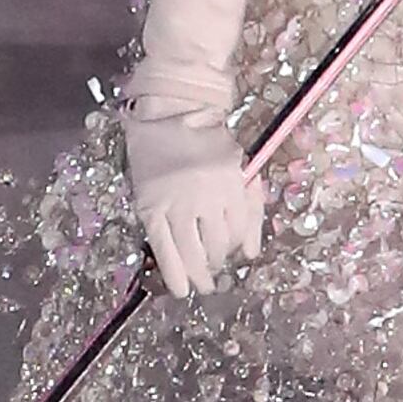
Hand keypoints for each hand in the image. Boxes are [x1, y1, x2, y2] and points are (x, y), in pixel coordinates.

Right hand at [124, 110, 266, 299]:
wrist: (167, 114)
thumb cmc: (208, 141)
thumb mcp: (239, 167)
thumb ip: (251, 208)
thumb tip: (250, 253)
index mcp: (231, 183)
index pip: (239, 230)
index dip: (236, 247)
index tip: (230, 253)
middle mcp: (205, 196)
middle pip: (216, 245)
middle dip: (217, 264)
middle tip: (214, 274)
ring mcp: (176, 204)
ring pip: (191, 252)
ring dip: (198, 274)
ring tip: (201, 285)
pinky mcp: (151, 208)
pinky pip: (163, 247)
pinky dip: (172, 272)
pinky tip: (179, 287)